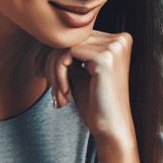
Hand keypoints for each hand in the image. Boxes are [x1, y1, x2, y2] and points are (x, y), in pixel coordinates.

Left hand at [38, 30, 134, 149]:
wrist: (111, 127)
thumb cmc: (96, 102)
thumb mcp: (81, 71)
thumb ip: (70, 52)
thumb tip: (45, 35)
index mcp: (119, 40)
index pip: (77, 36)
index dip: (54, 53)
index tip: (42, 72)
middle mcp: (120, 39)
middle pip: (70, 39)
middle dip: (50, 61)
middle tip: (43, 81)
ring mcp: (114, 46)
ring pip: (65, 46)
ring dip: (52, 70)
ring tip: (57, 92)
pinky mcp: (104, 57)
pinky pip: (66, 56)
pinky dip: (58, 74)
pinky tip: (64, 93)